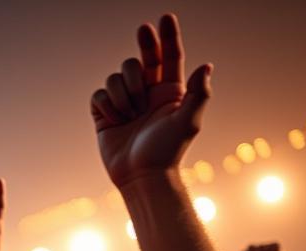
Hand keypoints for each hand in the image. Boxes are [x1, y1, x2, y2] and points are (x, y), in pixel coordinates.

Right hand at [91, 14, 211, 189]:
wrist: (141, 177)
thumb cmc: (167, 152)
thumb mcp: (188, 122)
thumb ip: (198, 93)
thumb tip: (205, 66)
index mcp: (169, 92)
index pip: (170, 57)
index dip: (168, 36)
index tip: (165, 18)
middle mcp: (146, 94)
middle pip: (142, 59)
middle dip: (145, 44)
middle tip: (144, 29)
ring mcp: (124, 103)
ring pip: (117, 76)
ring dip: (124, 93)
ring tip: (131, 115)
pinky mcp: (104, 115)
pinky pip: (99, 95)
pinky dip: (107, 105)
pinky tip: (115, 120)